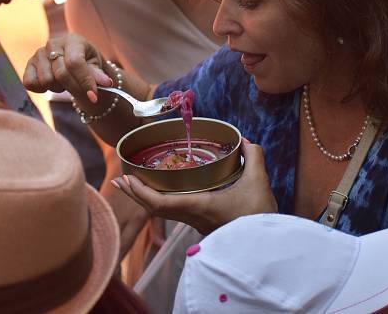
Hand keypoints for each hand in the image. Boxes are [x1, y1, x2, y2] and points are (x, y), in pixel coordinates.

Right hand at [23, 33, 111, 110]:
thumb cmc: (87, 63)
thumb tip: (107, 83)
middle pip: (61, 74)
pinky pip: (30, 83)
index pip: (75, 63)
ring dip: (58, 88)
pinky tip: (52, 83)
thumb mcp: (96, 66)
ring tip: (65, 82)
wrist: (73, 62)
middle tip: (81, 90)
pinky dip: (41, 89)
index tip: (94, 97)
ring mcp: (39, 52)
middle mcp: (53, 43)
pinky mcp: (29, 64)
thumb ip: (98, 75)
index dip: (84, 81)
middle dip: (74, 88)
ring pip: (46, 80)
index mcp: (73, 40)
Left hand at [111, 139, 277, 234]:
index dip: (140, 191)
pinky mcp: (204, 226)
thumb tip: (245, 141)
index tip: (126, 178)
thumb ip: (253, 157)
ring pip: (164, 212)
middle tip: (120, 180)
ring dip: (147, 198)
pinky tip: (167, 193)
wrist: (266, 246)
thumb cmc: (259, 216)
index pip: (160, 204)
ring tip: (136, 184)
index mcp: (198, 207)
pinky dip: (163, 202)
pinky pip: (176, 213)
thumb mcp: (258, 181)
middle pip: (155, 209)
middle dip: (136, 193)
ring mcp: (197, 224)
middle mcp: (192, 217)